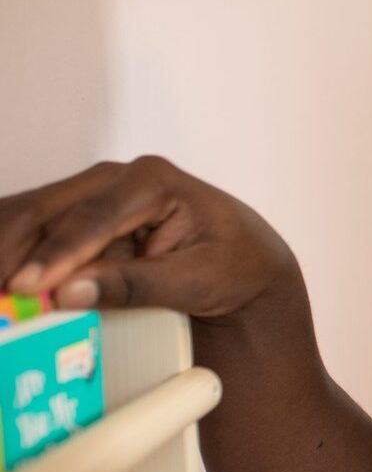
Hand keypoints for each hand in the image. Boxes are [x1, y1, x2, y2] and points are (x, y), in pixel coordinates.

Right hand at [0, 156, 297, 317]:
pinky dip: (10, 251)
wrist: (247, 263)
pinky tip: (2, 278)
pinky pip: (32, 229)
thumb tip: (72, 293)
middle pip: (48, 211)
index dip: (56, 253)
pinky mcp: (77, 216)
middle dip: (12, 251)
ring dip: (4, 250)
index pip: (94, 217)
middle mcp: (116, 179)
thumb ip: (139, 285)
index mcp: (153, 181)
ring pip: (30, 216)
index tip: (27, 286)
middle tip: (0, 293)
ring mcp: (92, 194)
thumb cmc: (234, 266)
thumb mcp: (200, 280)